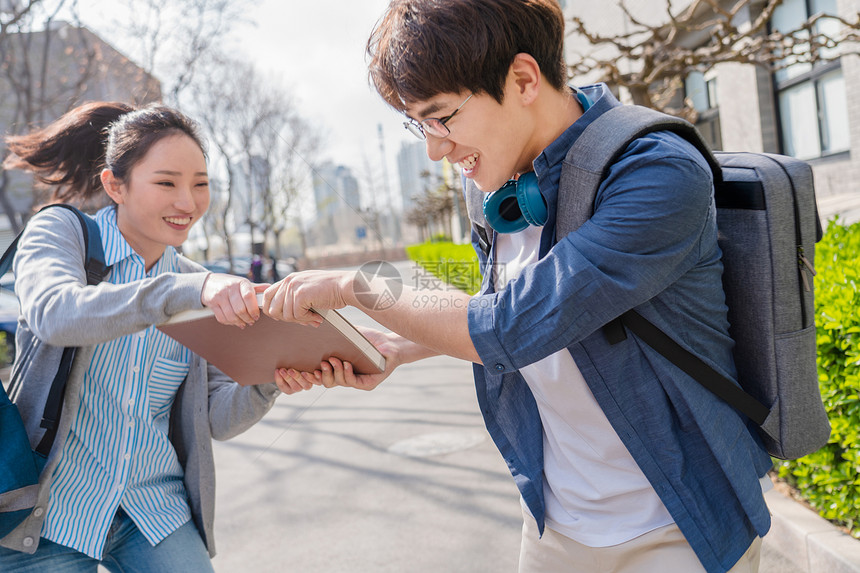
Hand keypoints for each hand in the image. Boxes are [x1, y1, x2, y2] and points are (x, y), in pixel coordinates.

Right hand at [201, 273, 267, 326]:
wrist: (209, 282)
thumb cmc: (231, 284)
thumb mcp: (244, 283)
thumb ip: (257, 288)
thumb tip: (271, 289)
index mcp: (241, 282)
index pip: (248, 296)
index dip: (254, 309)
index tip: (257, 316)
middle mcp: (229, 288)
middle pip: (240, 309)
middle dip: (247, 318)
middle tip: (252, 321)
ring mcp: (219, 296)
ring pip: (231, 315)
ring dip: (239, 322)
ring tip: (244, 323)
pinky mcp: (212, 303)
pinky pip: (222, 318)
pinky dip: (230, 323)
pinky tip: (235, 322)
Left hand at [262, 270, 350, 325]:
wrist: (346, 286)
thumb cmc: (332, 290)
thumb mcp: (309, 290)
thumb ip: (296, 298)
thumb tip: (285, 316)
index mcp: (290, 279)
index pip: (268, 294)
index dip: (271, 309)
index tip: (280, 317)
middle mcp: (289, 281)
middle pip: (273, 308)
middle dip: (286, 319)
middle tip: (302, 320)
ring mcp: (294, 287)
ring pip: (286, 315)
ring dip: (300, 320)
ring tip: (313, 318)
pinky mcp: (301, 295)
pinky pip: (297, 316)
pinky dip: (308, 319)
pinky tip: (317, 316)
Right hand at [275, 327, 407, 391]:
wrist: (391, 343)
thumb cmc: (367, 339)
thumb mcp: (343, 335)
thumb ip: (327, 334)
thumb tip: (305, 324)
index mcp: (332, 368)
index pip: (312, 376)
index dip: (300, 376)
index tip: (288, 369)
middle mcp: (341, 377)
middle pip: (321, 381)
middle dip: (312, 376)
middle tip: (307, 367)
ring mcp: (354, 381)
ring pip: (335, 382)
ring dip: (332, 372)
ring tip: (331, 360)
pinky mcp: (367, 384)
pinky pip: (353, 382)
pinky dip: (347, 373)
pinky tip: (346, 364)